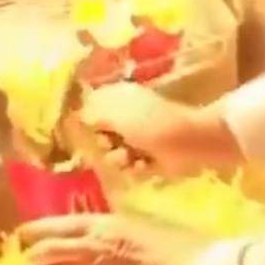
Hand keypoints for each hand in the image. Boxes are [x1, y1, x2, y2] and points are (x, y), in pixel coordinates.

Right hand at [81, 83, 243, 177]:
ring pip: (112, 153)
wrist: (186, 143)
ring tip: (130, 157)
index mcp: (118, 97)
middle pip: (98, 133)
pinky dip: (134, 168)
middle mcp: (125, 116)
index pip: (91, 106)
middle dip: (102, 142)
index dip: (85, 119)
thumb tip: (77, 116)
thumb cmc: (149, 122)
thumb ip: (91, 113)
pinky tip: (142, 165)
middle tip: (110, 143)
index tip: (82, 129)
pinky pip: (128, 167)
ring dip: (118, 158)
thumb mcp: (115, 113)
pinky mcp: (146, 159)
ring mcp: (136, 138)